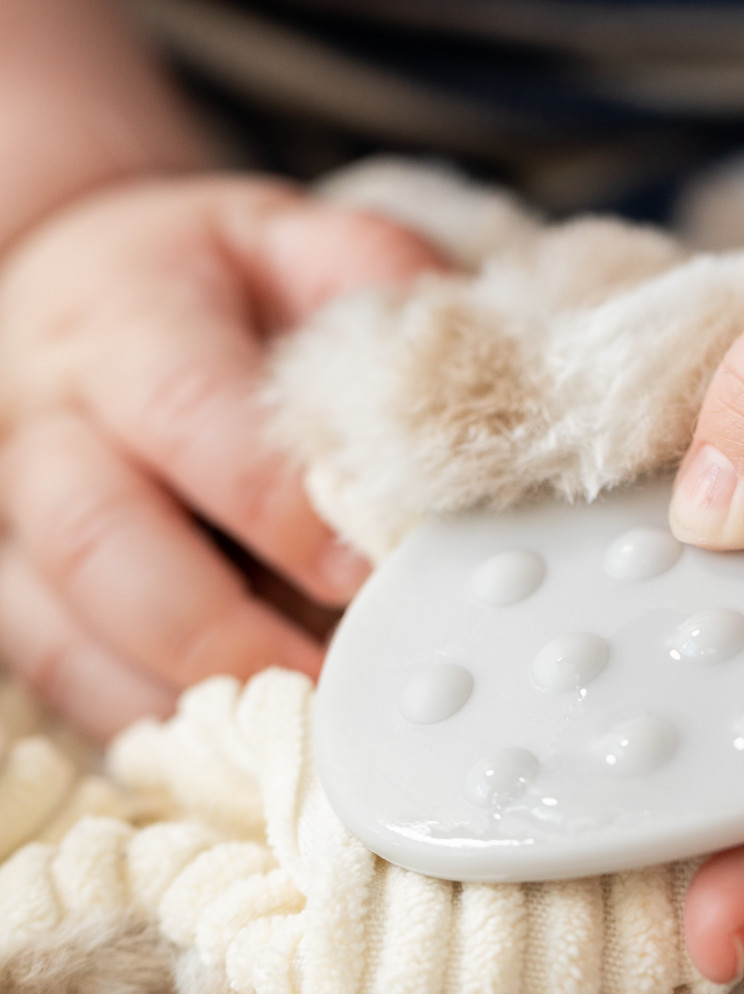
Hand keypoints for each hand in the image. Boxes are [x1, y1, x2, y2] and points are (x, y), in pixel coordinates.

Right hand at [0, 175, 446, 739]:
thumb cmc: (215, 283)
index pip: (191, 415)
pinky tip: (224, 749)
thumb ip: (371, 280)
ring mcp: (16, 514)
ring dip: (180, 695)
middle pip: (102, 541)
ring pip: (60, 626)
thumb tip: (450, 378)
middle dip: (223, 629)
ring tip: (291, 737)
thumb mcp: (295, 244)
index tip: (376, 576)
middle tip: (335, 686)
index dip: (282, 509)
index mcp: (126, 321)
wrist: (95, 296)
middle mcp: (51, 423)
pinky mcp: (16, 582)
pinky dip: (138, 721)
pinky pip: (55, 671)